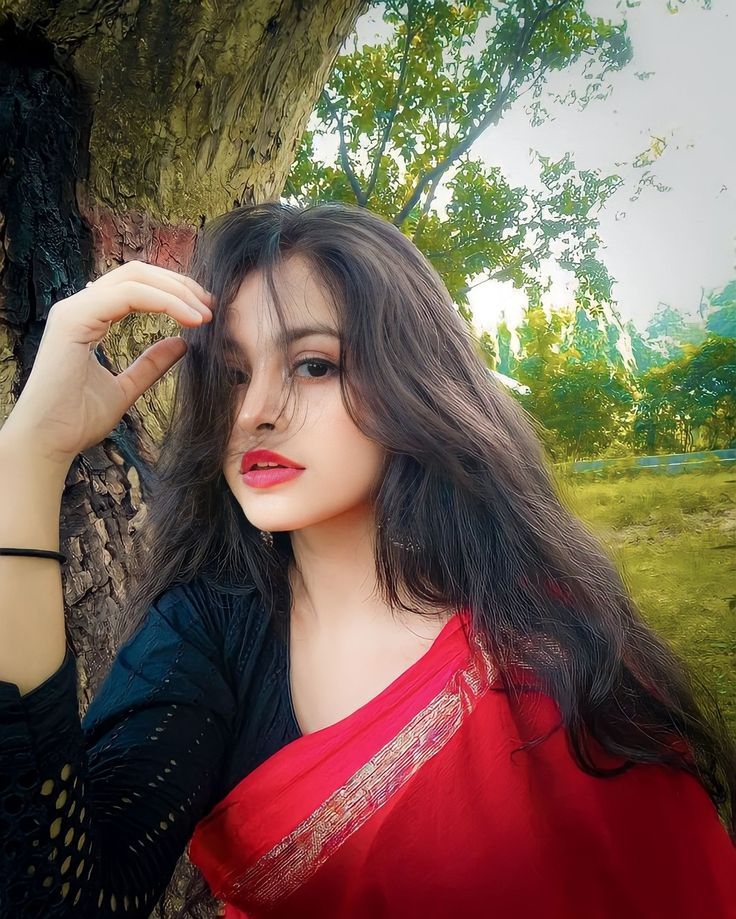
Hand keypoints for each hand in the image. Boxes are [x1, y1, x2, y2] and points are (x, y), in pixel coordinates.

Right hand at [1, 260, 213, 467]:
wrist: (49, 441)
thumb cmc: (77, 420)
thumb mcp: (126, 388)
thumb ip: (150, 364)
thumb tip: (182, 343)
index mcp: (89, 318)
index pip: (136, 286)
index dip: (174, 293)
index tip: (205, 313)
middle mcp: (79, 306)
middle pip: (137, 273)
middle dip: (180, 285)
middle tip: (212, 306)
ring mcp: (74, 309)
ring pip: (135, 278)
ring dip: (176, 292)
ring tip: (205, 314)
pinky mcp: (74, 318)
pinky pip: (128, 295)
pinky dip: (164, 302)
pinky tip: (190, 320)